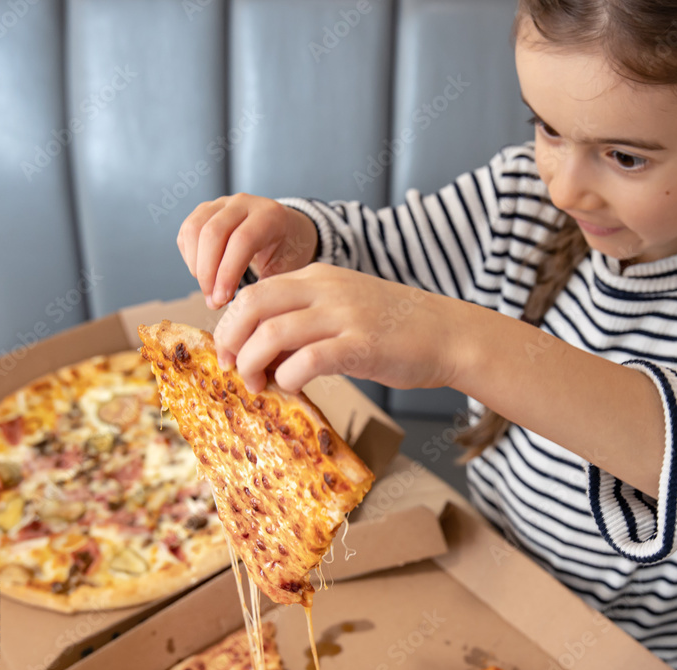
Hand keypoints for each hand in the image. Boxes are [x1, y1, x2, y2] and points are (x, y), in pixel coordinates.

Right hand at [176, 193, 318, 308]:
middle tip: (213, 302)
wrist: (286, 231)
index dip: (227, 273)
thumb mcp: (287, 269)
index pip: (242, 240)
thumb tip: (243, 314)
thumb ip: (266, 286)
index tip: (222, 301)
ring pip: (194, 231)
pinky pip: (187, 233)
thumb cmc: (286, 253)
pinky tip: (205, 276)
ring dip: (196, 267)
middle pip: (212, 233)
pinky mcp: (204, 210)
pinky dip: (191, 259)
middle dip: (208, 273)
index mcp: (269, 215)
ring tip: (210, 292)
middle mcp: (243, 203)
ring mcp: (221, 203)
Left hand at [213, 264, 465, 393]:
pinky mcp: (362, 346)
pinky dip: (288, 376)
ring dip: (253, 363)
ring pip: (272, 333)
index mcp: (318, 278)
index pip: (254, 292)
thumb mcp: (345, 309)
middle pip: (252, 305)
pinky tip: (292, 385)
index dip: (230, 325)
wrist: (448, 334)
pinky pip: (307, 360)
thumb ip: (306, 321)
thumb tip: (261, 351)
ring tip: (257, 385)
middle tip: (230, 369)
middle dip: (230, 341)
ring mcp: (344, 316)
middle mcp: (326, 290)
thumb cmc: (396, 329)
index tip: (228, 353)